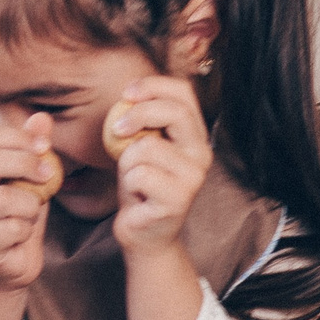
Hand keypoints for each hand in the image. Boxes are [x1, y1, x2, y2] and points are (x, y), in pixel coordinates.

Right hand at [0, 112, 58, 295]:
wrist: (14, 262)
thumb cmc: (21, 214)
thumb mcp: (32, 177)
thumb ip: (34, 148)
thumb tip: (42, 117)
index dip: (19, 137)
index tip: (44, 147)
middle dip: (25, 164)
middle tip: (48, 174)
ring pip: (3, 198)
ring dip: (30, 203)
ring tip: (32, 211)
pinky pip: (11, 228)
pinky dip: (27, 229)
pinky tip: (23, 233)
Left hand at [107, 77, 212, 258]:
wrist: (145, 234)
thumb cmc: (142, 187)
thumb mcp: (143, 147)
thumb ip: (144, 123)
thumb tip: (128, 96)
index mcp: (195, 136)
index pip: (184, 93)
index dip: (153, 85)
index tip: (126, 93)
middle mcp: (202, 154)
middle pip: (175, 112)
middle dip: (139, 113)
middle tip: (117, 128)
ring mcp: (193, 178)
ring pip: (147, 147)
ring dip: (127, 161)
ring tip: (133, 178)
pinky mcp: (178, 199)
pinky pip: (139, 174)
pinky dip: (128, 183)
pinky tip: (137, 196)